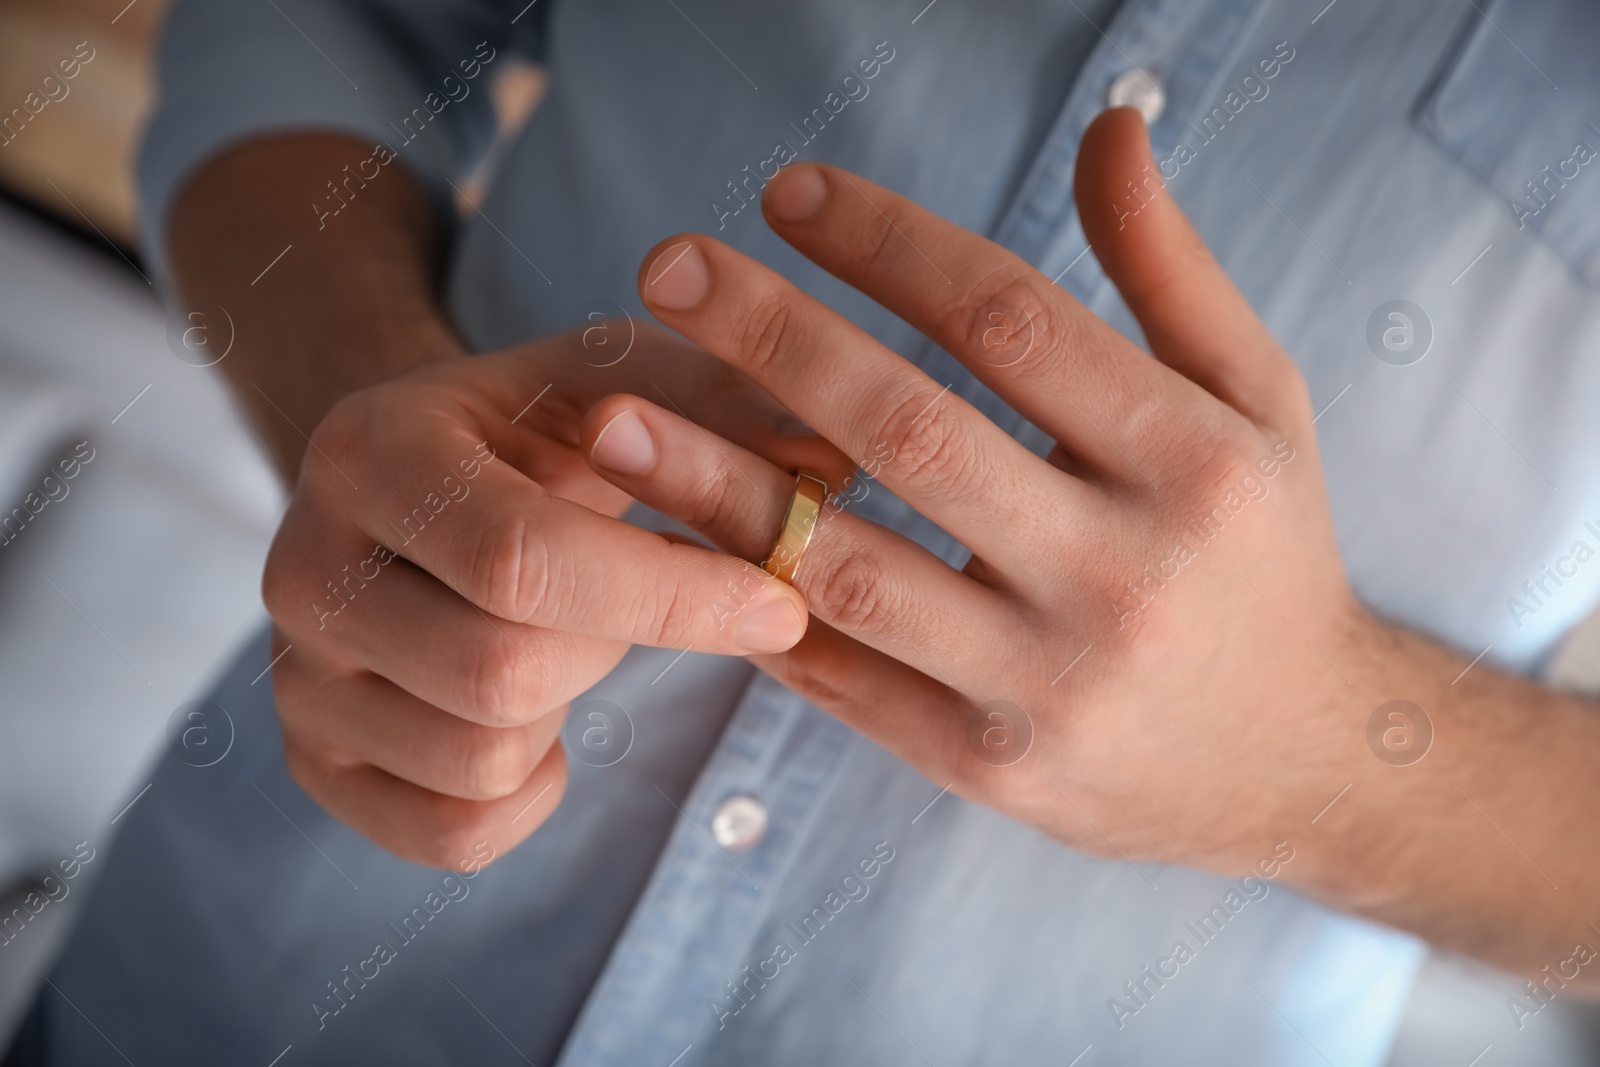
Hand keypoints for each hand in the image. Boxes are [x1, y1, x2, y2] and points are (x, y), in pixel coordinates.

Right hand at [261, 324, 846, 866]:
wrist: (426, 485)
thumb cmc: (544, 431)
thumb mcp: (624, 382)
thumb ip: (724, 403)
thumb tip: (843, 458)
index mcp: (372, 450)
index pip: (521, 558)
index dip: (671, 598)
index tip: (779, 606)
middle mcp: (301, 568)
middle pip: (503, 673)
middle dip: (618, 646)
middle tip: (645, 595)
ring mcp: (295, 679)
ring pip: (482, 760)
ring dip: (571, 709)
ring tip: (568, 631)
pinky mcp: (316, 764)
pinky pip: (456, 833)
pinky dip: (532, 790)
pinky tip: (538, 711)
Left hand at [581, 107, 1364, 879]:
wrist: (1298, 764)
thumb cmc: (1262, 554)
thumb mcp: (1258, 403)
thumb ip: (1173, 269)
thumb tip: (1112, 123)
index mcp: (1194, 459)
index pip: (1012, 320)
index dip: (888, 244)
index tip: (785, 193)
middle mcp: (1123, 574)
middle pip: (914, 431)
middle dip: (775, 338)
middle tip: (667, 265)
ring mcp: (1049, 684)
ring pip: (852, 567)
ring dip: (717, 487)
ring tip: (610, 421)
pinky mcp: (990, 768)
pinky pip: (846, 678)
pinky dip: (755, 606)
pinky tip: (673, 544)